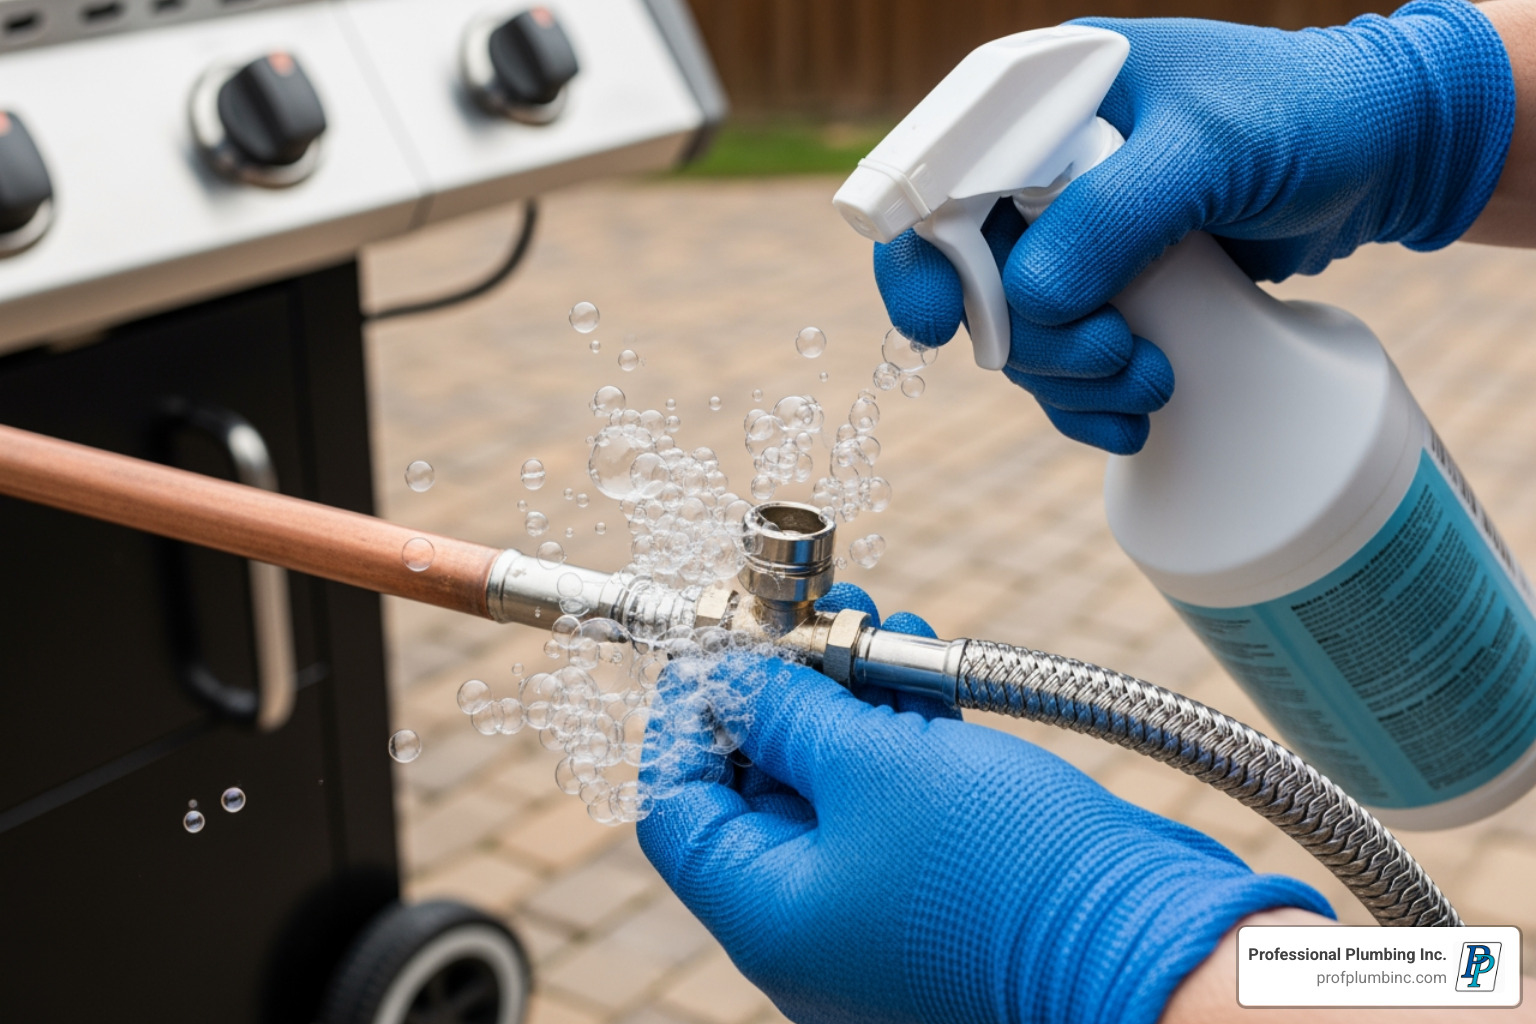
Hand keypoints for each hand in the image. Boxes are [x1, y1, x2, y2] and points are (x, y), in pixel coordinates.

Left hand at [636, 587, 1330, 1023]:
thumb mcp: (873, 767)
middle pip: (754, 786)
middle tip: (803, 608)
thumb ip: (787, 713)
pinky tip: (914, 660)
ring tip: (866, 612)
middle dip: (779, 686)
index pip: (677, 807)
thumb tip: (728, 674)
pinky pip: (892, 797)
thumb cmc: (1006, 873)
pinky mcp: (942, 882)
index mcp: (767, 916)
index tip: (716, 644)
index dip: (688, 714)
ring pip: (831, 782)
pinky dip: (896, 727)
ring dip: (843, 692)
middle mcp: (811, 922)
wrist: (1145, 941)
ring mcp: (878, 906)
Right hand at [876, 1, 1514, 453]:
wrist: (1381, 154)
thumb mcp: (1208, 150)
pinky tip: (1129, 422)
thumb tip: (1027, 299)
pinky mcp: (1107, 288)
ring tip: (1151, 383)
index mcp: (1037, 103)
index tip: (943, 323)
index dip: (921, 257)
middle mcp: (1037, 168)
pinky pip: (1061, 362)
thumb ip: (1114, 215)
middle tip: (1113, 355)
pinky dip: (1086, 403)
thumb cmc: (1303, 116)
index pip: (935, 180)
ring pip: (1016, 333)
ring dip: (1071, 379)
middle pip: (967, 277)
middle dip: (1030, 339)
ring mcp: (1069, 233)